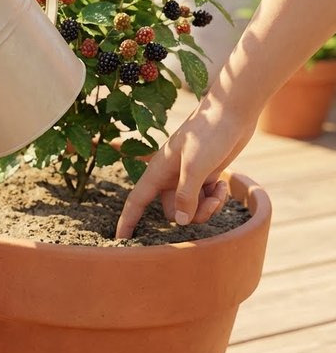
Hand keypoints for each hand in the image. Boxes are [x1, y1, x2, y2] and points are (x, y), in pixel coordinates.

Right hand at [115, 98, 256, 237]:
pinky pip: (204, 199)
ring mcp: (187, 177)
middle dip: (191, 214)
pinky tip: (223, 185)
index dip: (127, 220)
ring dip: (207, 207)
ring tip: (219, 192)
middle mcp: (169, 177)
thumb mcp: (194, 167)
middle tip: (209, 204)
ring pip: (190, 208)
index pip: (137, 201)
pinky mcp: (205, 176)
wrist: (232, 112)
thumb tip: (179, 222)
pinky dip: (215, 197)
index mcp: (158, 172)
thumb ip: (185, 196)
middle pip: (171, 211)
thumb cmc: (208, 134)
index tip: (120, 240)